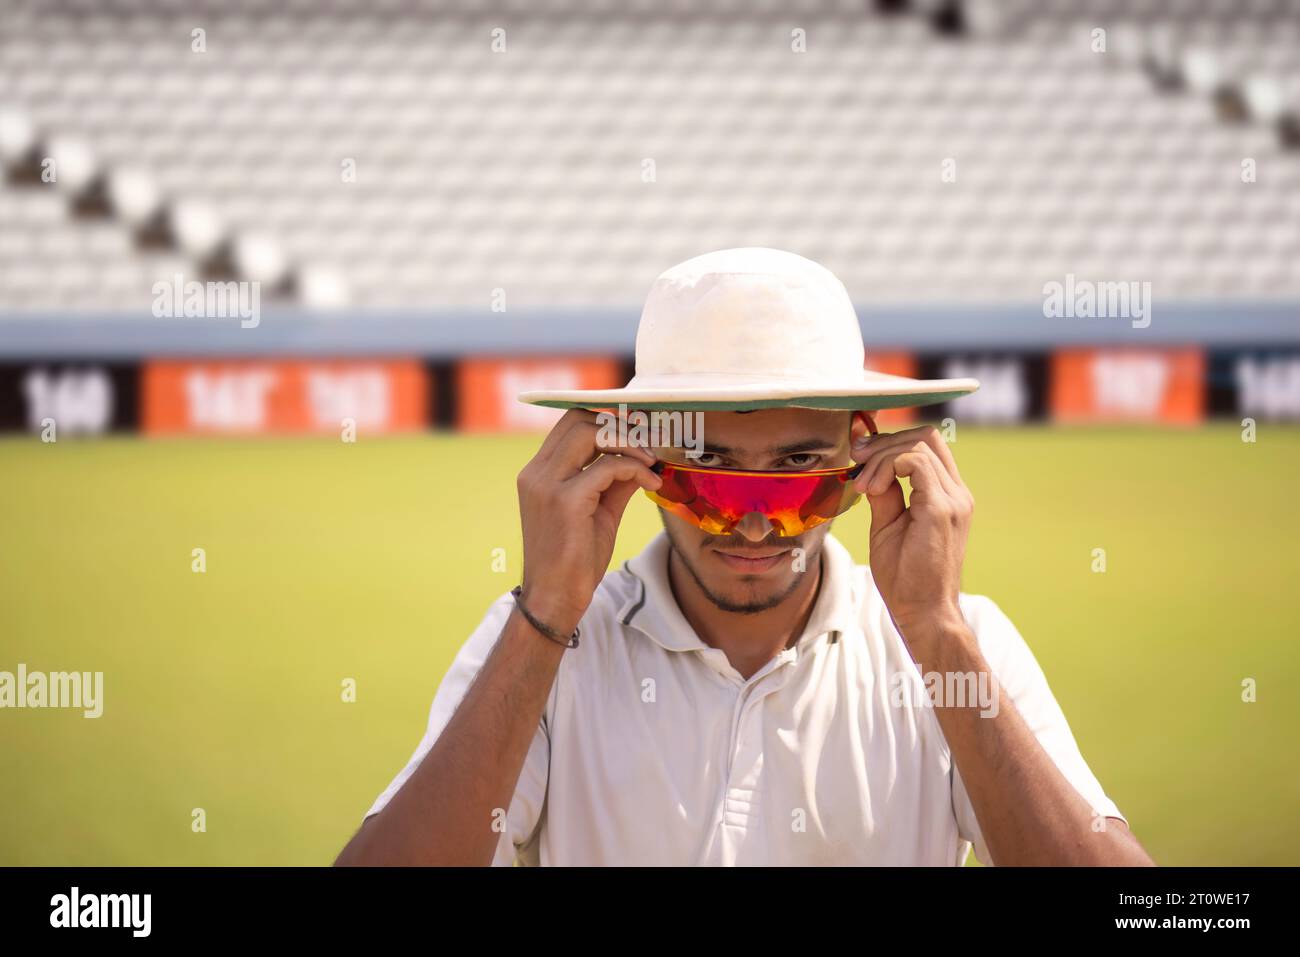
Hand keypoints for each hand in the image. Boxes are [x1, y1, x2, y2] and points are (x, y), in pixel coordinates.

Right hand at [516, 409, 661, 632]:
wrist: (555, 601)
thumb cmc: (574, 561)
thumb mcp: (598, 511)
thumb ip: (614, 480)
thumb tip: (641, 457)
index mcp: (538, 473)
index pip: (569, 423)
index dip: (606, 419)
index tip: (638, 430)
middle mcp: (537, 473)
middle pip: (579, 419)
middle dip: (620, 426)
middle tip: (650, 443)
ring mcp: (547, 485)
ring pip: (591, 432)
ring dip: (630, 443)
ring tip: (652, 463)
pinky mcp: (565, 500)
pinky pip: (609, 466)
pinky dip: (636, 470)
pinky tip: (652, 485)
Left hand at [850, 424, 973, 634]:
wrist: (923, 612)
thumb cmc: (905, 576)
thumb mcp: (887, 524)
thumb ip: (884, 493)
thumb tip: (868, 466)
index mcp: (947, 495)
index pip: (926, 444)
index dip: (890, 440)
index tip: (859, 456)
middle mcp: (956, 493)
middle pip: (925, 435)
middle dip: (884, 441)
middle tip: (856, 460)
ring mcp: (953, 499)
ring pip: (916, 446)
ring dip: (879, 459)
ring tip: (862, 486)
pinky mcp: (941, 509)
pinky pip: (914, 463)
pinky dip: (886, 467)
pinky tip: (871, 490)